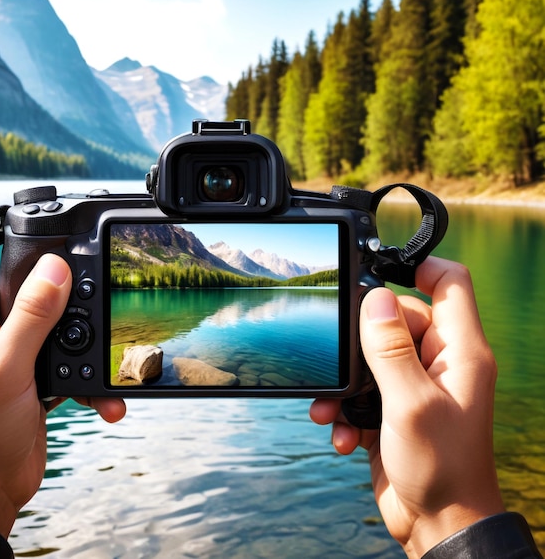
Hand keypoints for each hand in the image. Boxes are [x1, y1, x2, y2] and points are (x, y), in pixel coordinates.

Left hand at [0, 225, 125, 536]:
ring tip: (100, 352)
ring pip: (49, 324)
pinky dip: (82, 375)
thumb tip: (55, 269)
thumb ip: (32, 316)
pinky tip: (99, 395)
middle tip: (86, 290)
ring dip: (78, 340)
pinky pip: (61, 359)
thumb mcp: (6, 368)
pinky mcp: (28, 376)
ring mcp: (6, 353)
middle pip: (22, 286)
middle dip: (57, 290)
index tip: (24, 219)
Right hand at [310, 257, 504, 556]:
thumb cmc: (440, 469)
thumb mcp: (409, 402)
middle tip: (345, 362)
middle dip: (363, 338)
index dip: (419, 267)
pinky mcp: (394, 406)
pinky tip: (341, 431)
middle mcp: (440, 361)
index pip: (450, 283)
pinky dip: (347, 407)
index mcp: (459, 351)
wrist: (437, 526)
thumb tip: (378, 297)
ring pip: (374, 353)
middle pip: (399, 317)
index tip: (380, 269)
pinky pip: (364, 388)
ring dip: (347, 380)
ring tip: (333, 406)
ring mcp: (417, 383)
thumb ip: (390, 347)